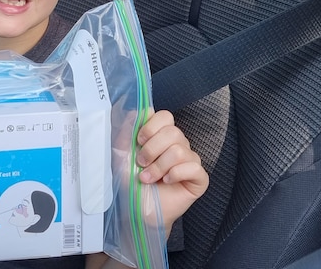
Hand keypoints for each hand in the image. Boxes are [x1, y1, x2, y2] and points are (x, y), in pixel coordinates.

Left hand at [135, 110, 207, 233]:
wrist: (137, 210)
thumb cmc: (130, 182)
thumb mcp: (121, 154)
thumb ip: (126, 131)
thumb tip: (136, 110)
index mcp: (161, 136)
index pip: (165, 116)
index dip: (151, 126)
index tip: (139, 141)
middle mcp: (177, 145)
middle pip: (173, 132)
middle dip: (152, 149)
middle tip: (141, 163)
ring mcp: (189, 161)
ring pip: (180, 150)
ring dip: (159, 166)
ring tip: (148, 178)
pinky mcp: (198, 178)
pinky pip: (194, 167)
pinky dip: (176, 174)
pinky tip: (167, 182)